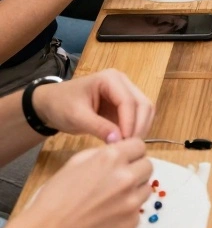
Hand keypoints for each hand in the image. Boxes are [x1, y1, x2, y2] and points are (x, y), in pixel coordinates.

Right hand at [25, 139, 152, 227]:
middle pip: (148, 166)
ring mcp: (131, 202)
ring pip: (146, 189)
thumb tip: (119, 151)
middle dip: (136, 170)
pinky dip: (127, 212)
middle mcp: (126, 177)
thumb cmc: (56, 196)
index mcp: (112, 158)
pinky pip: (138, 211)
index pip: (140, 146)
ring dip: (134, 191)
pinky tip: (108, 215)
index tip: (125, 159)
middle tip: (119, 179)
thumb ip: (103, 153)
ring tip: (112, 198)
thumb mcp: (76, 162)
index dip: (131, 152)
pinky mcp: (131, 223)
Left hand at [32, 69, 154, 143]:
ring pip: (144, 111)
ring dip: (140, 129)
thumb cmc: (61, 105)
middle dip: (139, 126)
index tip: (125, 144)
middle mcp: (123, 83)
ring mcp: (125, 93)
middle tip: (129, 148)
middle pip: (143, 104)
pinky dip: (136, 130)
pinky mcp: (124, 106)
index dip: (130, 123)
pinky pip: (138, 117)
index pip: (129, 101)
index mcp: (111, 79)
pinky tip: (126, 143)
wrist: (51, 104)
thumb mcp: (76, 117)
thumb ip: (98, 127)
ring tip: (128, 146)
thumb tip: (119, 141)